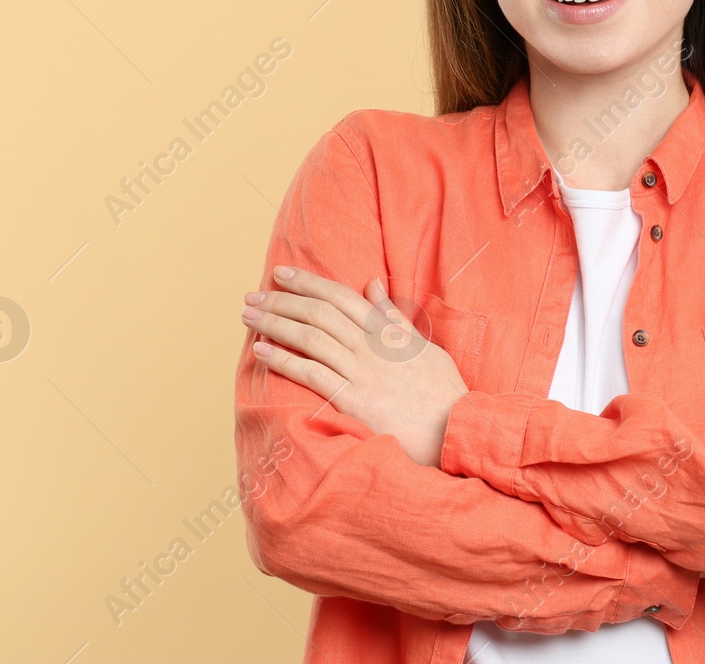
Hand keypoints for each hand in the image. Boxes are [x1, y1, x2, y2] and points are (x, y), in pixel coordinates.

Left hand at [242, 266, 467, 467]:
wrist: (456, 429)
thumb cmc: (443, 391)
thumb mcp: (424, 346)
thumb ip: (393, 317)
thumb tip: (372, 284)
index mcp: (387, 331)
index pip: (340, 296)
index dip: (308, 282)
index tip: (282, 274)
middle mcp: (371, 346)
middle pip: (318, 313)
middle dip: (281, 300)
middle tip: (252, 295)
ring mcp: (362, 372)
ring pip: (310, 338)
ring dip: (275, 324)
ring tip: (248, 317)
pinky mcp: (354, 400)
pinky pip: (312, 374)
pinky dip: (284, 360)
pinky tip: (262, 352)